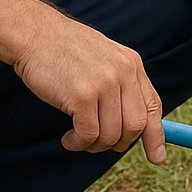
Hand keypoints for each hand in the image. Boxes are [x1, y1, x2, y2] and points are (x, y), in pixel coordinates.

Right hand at [10, 14, 166, 161]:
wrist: (34, 33)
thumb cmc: (63, 51)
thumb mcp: (103, 59)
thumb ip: (120, 85)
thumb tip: (133, 126)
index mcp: (131, 64)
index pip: (152, 106)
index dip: (155, 136)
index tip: (157, 157)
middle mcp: (123, 72)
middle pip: (135, 126)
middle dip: (118, 143)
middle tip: (97, 144)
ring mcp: (105, 83)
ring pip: (112, 135)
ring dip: (94, 145)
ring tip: (77, 138)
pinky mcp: (82, 96)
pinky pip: (89, 135)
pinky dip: (78, 143)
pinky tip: (68, 138)